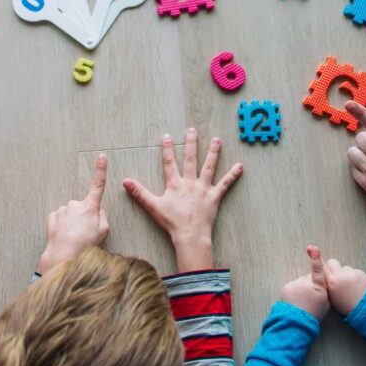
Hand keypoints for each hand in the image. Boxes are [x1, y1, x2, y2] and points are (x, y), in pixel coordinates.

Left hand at [37, 154, 109, 273]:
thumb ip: (103, 216)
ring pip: (71, 213)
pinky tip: (64, 235)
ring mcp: (63, 210)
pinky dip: (63, 226)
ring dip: (72, 222)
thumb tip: (97, 211)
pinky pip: (60, 218)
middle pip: (83, 207)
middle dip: (84, 217)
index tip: (101, 157)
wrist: (64, 255)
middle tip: (85, 233)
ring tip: (74, 237)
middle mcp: (75, 204)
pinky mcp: (52, 216)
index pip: (98, 184)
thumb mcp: (104, 231)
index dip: (101, 169)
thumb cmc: (86, 245)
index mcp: (90, 207)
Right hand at [122, 129, 242, 273]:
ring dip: (213, 153)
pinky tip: (240, 166)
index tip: (167, 136)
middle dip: (191, 144)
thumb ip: (139, 192)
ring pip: (209, 167)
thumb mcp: (152, 206)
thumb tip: (125, 181)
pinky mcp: (215, 196)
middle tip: (192, 130)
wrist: (190, 234)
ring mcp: (204, 188)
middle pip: (190, 159)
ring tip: (217, 140)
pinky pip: (225, 184)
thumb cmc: (171, 222)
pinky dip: (233, 175)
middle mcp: (190, 182)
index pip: (169, 162)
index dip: (167, 149)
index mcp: (175, 184)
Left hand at [280, 246, 329, 321]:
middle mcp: (305, 283)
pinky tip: (296, 300)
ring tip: (303, 301)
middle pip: (310, 277)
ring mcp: (295, 284)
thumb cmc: (314, 312)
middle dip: (311, 283)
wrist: (296, 321)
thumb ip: (325, 288)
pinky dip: (295, 290)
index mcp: (318, 287)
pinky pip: (293, 285)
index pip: (318, 270)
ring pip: (301, 281)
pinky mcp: (287, 287)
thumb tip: (322, 278)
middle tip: (311, 297)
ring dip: (302, 287)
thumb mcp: (326, 302)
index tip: (314, 249)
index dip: (316, 259)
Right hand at [323, 257, 365, 315]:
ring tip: (350, 283)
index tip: (326, 271)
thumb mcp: (331, 296)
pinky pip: (355, 271)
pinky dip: (355, 276)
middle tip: (337, 275)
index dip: (325, 269)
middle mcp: (341, 275)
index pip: (323, 267)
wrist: (364, 308)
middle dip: (334, 267)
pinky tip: (357, 284)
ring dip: (346, 273)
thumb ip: (327, 283)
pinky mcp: (361, 272)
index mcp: (332, 282)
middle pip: (333, 262)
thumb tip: (324, 274)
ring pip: (345, 267)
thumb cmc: (346, 305)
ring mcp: (352, 273)